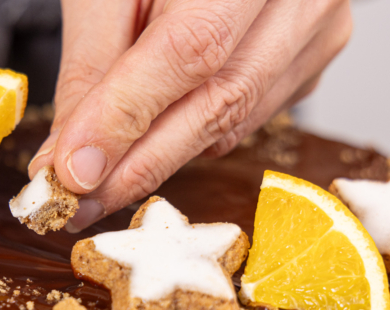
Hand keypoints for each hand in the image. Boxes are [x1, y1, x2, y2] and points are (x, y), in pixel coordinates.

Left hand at [30, 0, 350, 230]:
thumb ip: (94, 66)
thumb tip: (70, 159)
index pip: (191, 48)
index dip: (127, 119)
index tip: (69, 175)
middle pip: (221, 99)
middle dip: (138, 165)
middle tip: (75, 205)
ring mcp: (319, 24)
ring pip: (234, 119)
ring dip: (160, 159)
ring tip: (98, 182)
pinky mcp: (313, 57)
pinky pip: (248, 116)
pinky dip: (192, 136)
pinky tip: (152, 141)